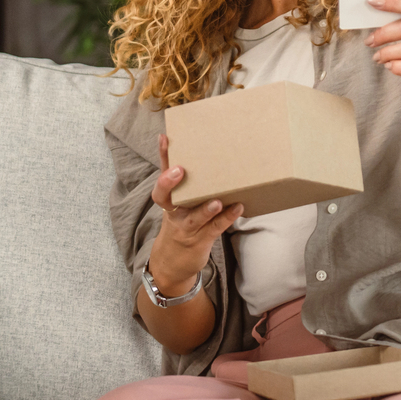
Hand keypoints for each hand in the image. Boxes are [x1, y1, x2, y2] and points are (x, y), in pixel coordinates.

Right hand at [147, 133, 240, 296]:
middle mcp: (174, 212)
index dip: (162, 157)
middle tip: (179, 169)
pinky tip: (239, 207)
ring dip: (205, 208)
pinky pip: (215, 227)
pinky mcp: (201, 238)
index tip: (164, 137)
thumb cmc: (183, 221)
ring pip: (194, 216)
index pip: (161, 172)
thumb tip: (209, 149)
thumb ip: (191, 181)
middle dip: (169, 182)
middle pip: (165, 197)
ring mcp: (187, 226)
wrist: (174, 261)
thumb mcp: (180, 202)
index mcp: (168, 199)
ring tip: (216, 201)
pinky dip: (227, 218)